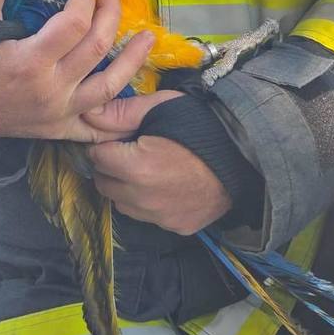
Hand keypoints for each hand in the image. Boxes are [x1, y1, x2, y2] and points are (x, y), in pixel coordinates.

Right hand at [0, 0, 154, 140]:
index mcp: (30, 61)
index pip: (73, 25)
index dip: (85, 0)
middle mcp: (51, 89)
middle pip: (96, 49)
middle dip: (110, 17)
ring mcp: (60, 112)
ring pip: (109, 87)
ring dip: (133, 60)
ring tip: (148, 37)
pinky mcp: (61, 128)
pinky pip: (99, 128)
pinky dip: (121, 120)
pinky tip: (142, 105)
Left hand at [85, 93, 231, 233]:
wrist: (246, 157)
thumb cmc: (202, 127)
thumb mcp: (162, 107)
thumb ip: (122, 113)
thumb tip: (87, 113)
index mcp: (137, 166)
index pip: (96, 157)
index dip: (105, 144)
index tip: (119, 137)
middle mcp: (143, 198)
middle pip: (104, 182)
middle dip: (110, 166)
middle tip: (131, 150)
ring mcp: (159, 217)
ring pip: (121, 202)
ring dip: (125, 186)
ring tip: (148, 167)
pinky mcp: (175, 227)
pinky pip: (146, 216)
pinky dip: (147, 202)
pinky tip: (165, 185)